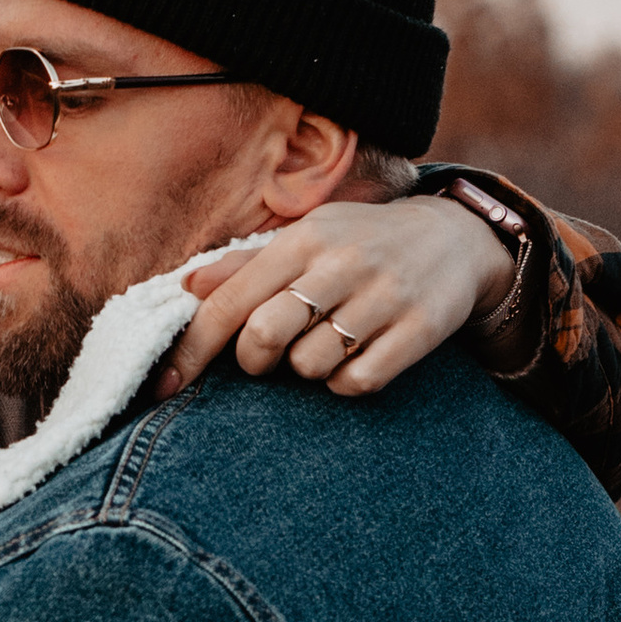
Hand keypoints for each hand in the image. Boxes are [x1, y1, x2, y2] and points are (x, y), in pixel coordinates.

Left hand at [165, 195, 510, 397]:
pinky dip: (346, 383)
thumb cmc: (361, 243)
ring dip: (307, 370)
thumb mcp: (307, 236)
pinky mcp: (418, 331)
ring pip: (310, 366)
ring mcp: (383, 297)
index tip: (165, 385)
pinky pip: (357, 383)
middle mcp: (342, 263)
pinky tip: (356, 358)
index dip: (191, 349)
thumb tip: (186, 287)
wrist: (455, 239)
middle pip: (264, 336)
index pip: (229, 299)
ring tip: (326, 344)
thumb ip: (246, 264)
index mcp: (304, 238)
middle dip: (254, 361)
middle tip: (267, 357)